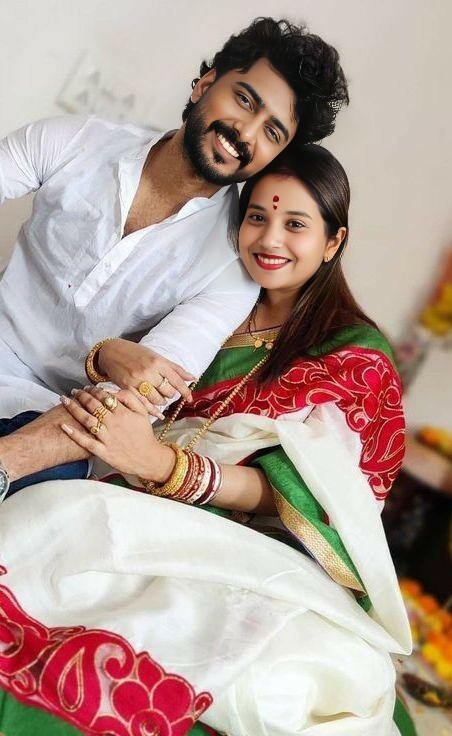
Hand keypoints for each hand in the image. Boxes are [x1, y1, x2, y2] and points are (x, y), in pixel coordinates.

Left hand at [59, 386, 175, 481]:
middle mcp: (114, 424)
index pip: (105, 397)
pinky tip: (64, 426)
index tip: (88, 387)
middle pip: (93, 406)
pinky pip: (86, 441)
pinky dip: (74, 434)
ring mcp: (107, 438)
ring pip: (87, 420)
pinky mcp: (103, 451)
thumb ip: (130, 398)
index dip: (94, 390)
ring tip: (65, 400)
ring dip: (74, 409)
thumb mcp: (143, 413)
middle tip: (74, 391)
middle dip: (81, 396)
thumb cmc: (145, 435)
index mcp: (123, 413)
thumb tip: (114, 391)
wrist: (148, 458)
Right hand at [98, 339, 194, 411]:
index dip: (186, 392)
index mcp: (158, 362)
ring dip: (161, 401)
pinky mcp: (127, 388)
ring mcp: (137, 381)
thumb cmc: (137, 353)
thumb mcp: (157, 356)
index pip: (177, 380)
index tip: (189, 399)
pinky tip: (158, 414)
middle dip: (170, 394)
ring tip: (160, 398)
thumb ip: (175, 368)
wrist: (112, 351)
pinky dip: (153, 411)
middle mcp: (149, 371)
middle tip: (167, 392)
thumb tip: (193, 377)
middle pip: (168, 392)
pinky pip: (143, 404)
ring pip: (156, 399)